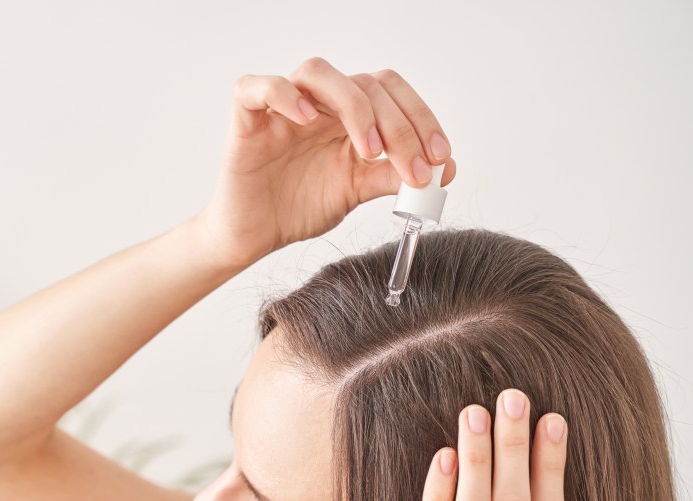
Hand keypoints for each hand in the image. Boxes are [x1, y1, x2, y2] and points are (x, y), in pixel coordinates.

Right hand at [195, 58, 457, 268]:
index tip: (439, 159)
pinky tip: (307, 120)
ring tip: (367, 148)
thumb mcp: (357, 191)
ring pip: (318, 72)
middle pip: (364, 83)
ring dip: (353, 104)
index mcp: (347, 115)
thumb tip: (445, 170)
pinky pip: (259, 88)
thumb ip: (393, 176)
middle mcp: (319, 103)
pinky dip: (284, 95)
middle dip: (398, 125)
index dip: (421, 119)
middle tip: (413, 168)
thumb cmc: (299, 207)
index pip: (391, 92)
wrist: (255, 236)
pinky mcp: (247, 118)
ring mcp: (282, 108)